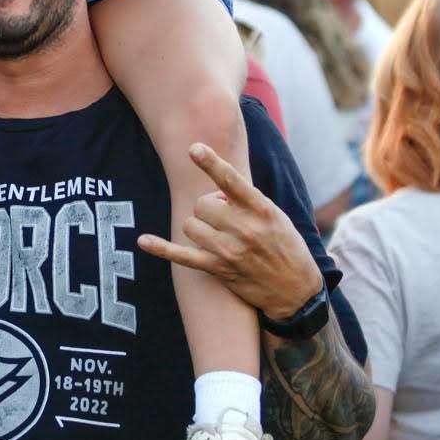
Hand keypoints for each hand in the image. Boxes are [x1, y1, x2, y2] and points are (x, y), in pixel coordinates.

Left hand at [138, 143, 323, 321]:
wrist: (296, 291)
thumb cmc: (284, 245)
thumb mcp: (275, 216)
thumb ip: (247, 200)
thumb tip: (215, 191)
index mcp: (262, 209)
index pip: (232, 181)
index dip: (211, 163)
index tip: (193, 148)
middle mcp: (246, 229)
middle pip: (201, 204)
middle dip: (207, 208)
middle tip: (224, 218)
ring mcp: (230, 251)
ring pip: (190, 225)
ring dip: (198, 227)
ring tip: (217, 235)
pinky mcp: (219, 270)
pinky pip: (182, 256)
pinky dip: (161, 248)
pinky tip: (144, 240)